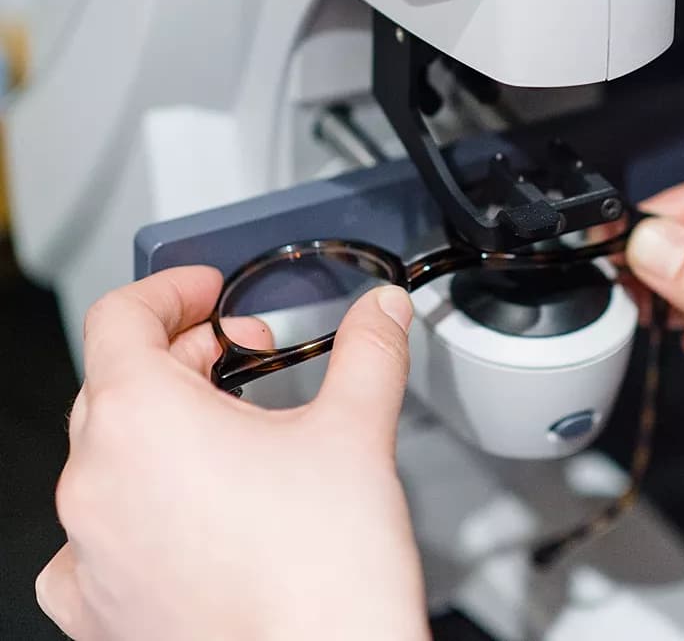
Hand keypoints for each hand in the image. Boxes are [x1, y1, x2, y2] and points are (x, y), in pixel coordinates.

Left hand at [37, 268, 429, 640]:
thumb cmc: (321, 579)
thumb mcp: (356, 431)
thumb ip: (369, 350)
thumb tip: (382, 311)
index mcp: (140, 418)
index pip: (119, 315)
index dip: (169, 289)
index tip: (208, 292)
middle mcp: (95, 481)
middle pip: (115, 380)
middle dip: (184, 354)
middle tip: (245, 355)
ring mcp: (87, 553)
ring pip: (105, 457)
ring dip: (160, 429)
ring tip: (228, 436)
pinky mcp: (96, 612)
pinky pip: (92, 539)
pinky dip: (134, 510)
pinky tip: (186, 516)